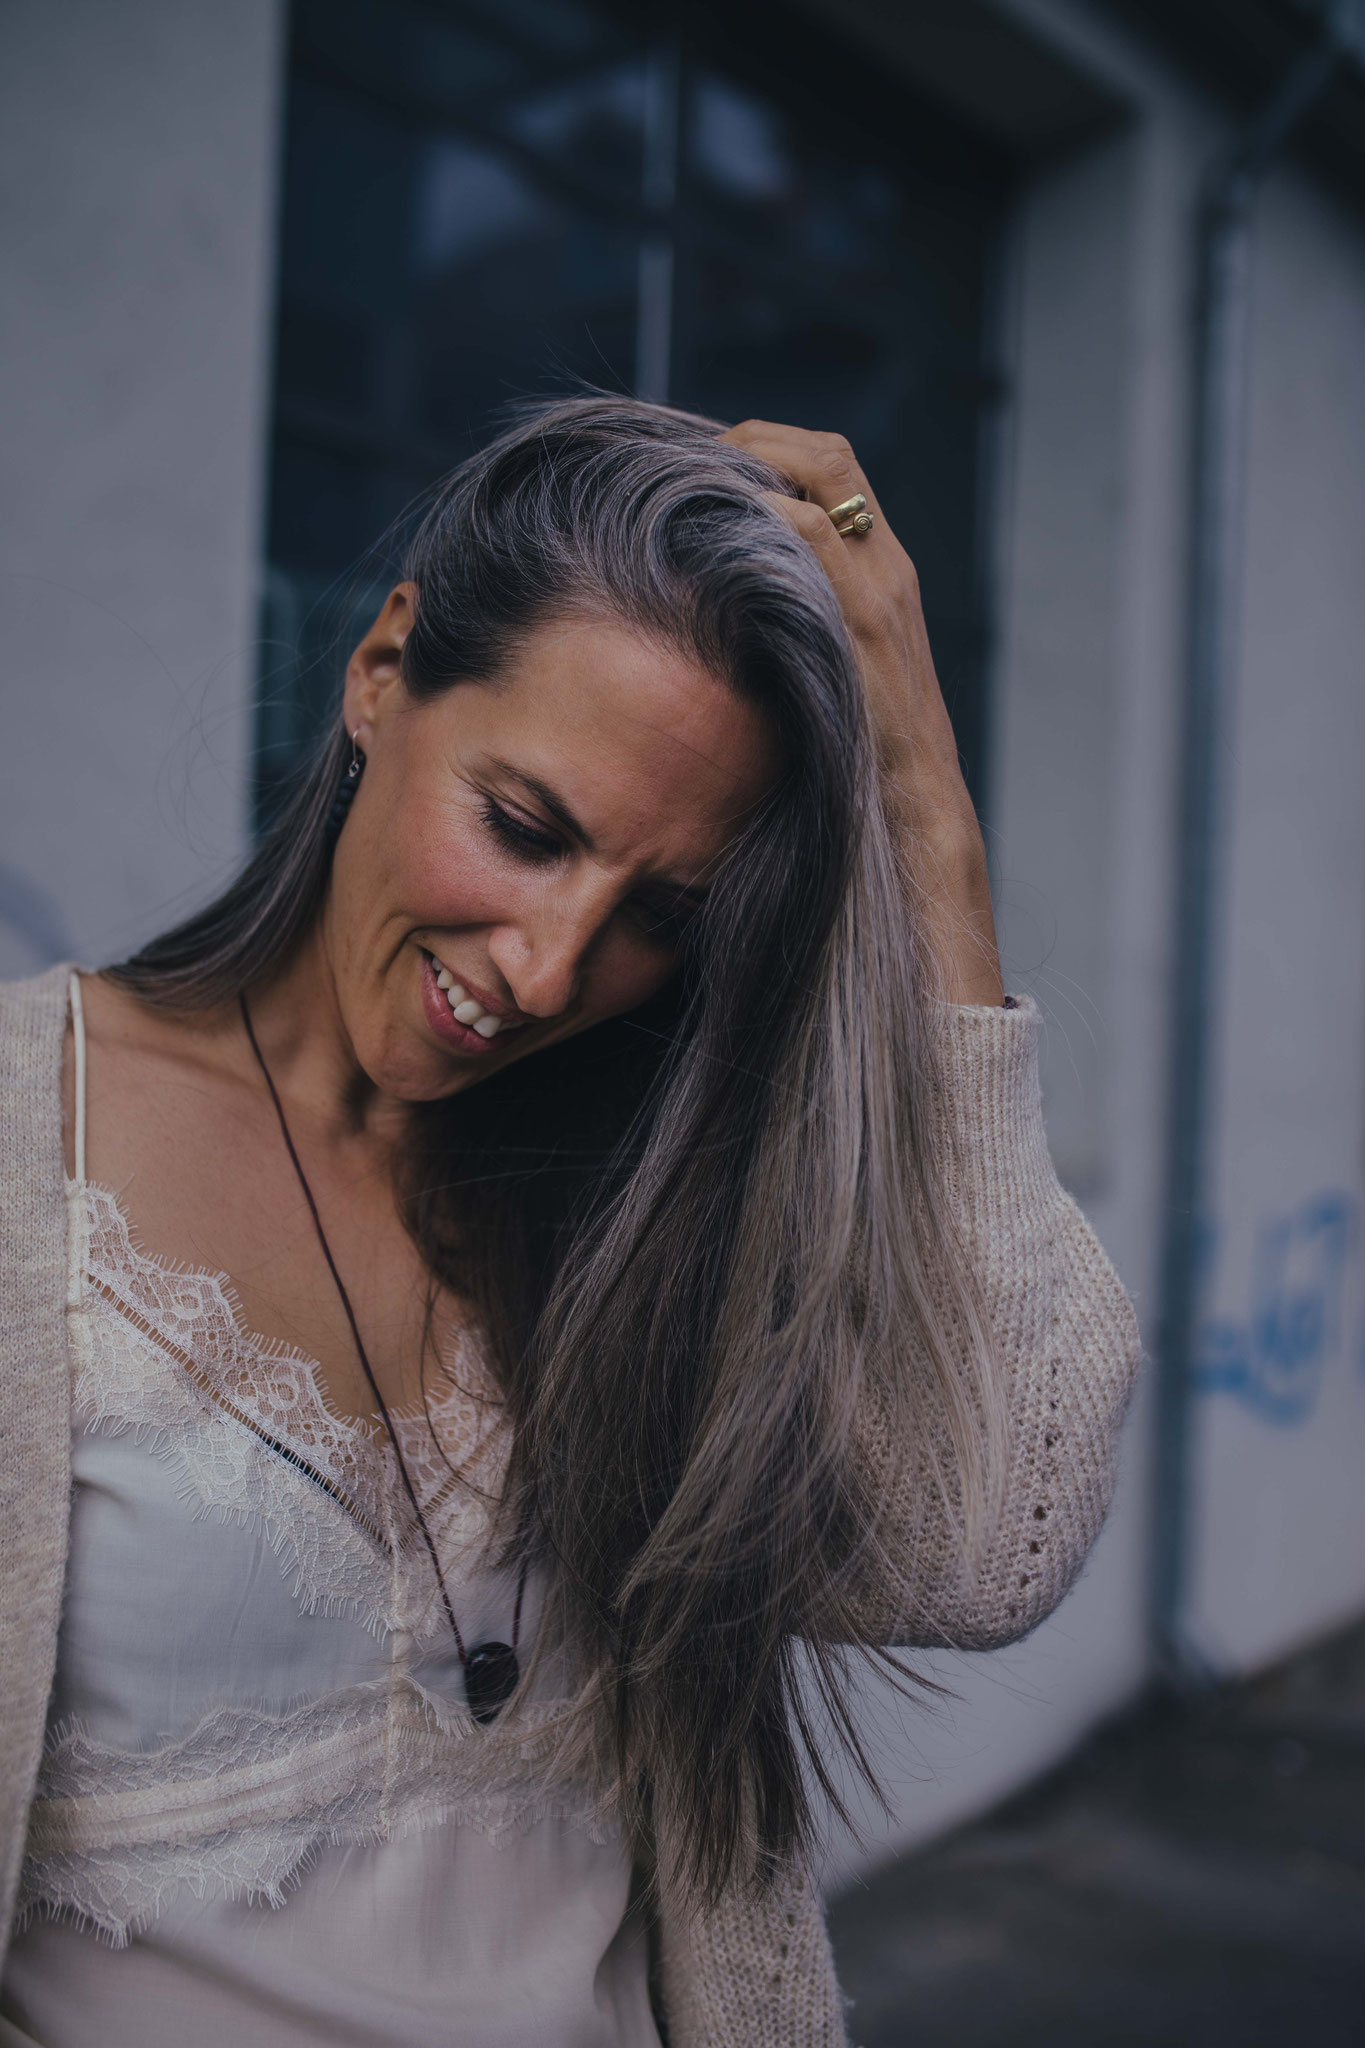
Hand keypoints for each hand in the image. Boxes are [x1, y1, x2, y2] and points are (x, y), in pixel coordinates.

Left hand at [721, 419, 1003, 1006]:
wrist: (923, 846)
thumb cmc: (863, 786)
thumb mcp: (821, 699)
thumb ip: (788, 654)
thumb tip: (712, 632)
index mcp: (878, 586)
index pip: (828, 473)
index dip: (761, 451)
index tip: (692, 467)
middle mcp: (888, 576)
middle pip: (826, 454)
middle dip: (750, 439)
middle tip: (678, 458)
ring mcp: (885, 600)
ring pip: (826, 479)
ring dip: (751, 461)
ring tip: (684, 476)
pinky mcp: (870, 634)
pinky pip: (820, 544)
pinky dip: (766, 515)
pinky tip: (712, 522)